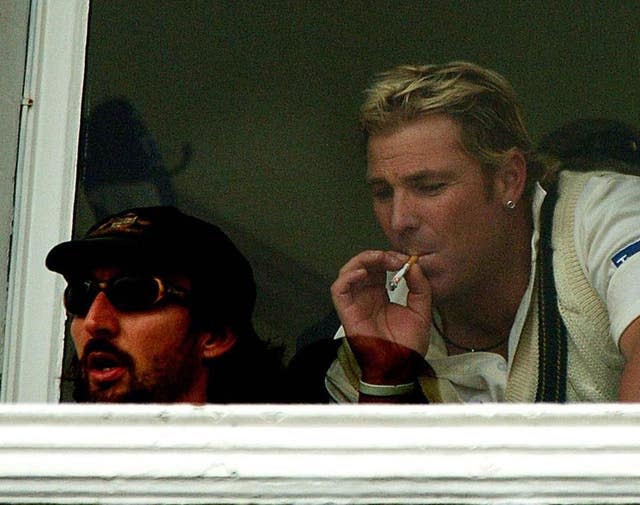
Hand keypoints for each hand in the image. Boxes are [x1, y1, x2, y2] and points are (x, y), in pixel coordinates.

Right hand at [330, 250, 431, 383]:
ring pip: (348, 271)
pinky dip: (348, 277)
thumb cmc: (409, 345)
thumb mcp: (422, 311)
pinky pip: (338, 289)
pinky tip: (363, 273)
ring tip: (380, 260)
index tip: (406, 259)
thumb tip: (413, 265)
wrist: (400, 366)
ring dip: (363, 260)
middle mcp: (366, 296)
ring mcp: (355, 303)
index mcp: (381, 296)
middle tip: (394, 258)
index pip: (379, 268)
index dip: (390, 258)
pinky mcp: (346, 311)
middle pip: (363, 265)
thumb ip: (420, 287)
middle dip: (378, 256)